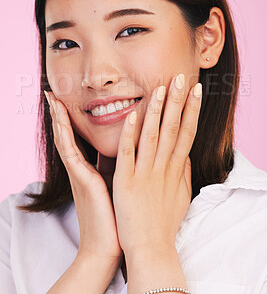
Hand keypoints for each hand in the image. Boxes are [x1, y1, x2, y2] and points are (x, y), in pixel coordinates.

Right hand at [44, 91, 121, 264]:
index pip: (78, 137)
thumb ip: (117, 165)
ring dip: (59, 118)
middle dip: (60, 113)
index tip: (67, 100)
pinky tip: (63, 118)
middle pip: (67, 134)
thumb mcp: (115, 184)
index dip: (72, 118)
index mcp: (89, 169)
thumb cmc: (116, 215)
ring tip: (52, 99)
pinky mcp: (82, 181)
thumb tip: (129, 148)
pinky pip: (72, 153)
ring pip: (65, 139)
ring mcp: (79, 174)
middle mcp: (81, 169)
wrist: (109, 246)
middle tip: (52, 92)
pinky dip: (67, 134)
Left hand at [112, 74, 201, 255]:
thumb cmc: (165, 223)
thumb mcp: (181, 196)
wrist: (151, 250)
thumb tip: (184, 154)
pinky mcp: (126, 182)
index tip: (196, 90)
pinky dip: (130, 134)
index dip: (191, 110)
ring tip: (161, 87)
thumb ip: (182, 173)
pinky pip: (128, 154)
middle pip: (173, 128)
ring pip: (152, 136)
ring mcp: (145, 174)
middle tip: (182, 77)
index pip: (186, 133)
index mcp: (175, 169)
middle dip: (178, 101)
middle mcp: (163, 167)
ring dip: (157, 110)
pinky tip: (133, 114)